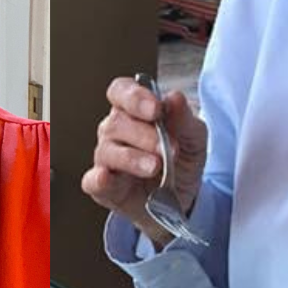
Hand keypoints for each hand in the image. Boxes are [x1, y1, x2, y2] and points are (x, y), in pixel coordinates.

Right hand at [81, 75, 207, 246]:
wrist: (182, 196)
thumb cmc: (182, 158)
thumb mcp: (194, 138)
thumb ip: (185, 119)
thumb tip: (174, 98)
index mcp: (134, 110)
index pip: (121, 91)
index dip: (135, 97)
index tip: (156, 109)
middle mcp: (115, 130)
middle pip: (117, 122)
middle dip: (145, 135)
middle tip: (170, 148)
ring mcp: (106, 158)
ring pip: (108, 150)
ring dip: (133, 158)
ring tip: (156, 167)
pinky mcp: (103, 187)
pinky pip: (93, 180)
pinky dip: (98, 179)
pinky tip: (106, 177)